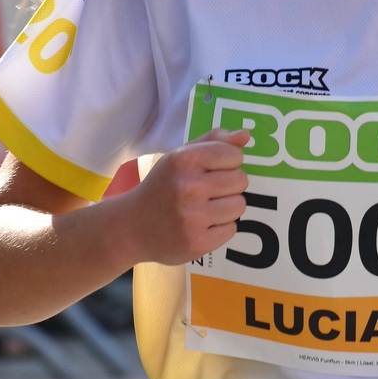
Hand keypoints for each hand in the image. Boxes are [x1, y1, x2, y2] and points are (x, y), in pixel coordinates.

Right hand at [124, 130, 248, 264]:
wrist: (132, 226)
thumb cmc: (162, 187)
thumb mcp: (179, 156)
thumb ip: (213, 141)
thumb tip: (245, 135)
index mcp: (184, 159)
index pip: (234, 154)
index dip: (228, 162)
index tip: (212, 170)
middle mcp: (188, 187)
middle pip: (241, 180)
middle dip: (229, 185)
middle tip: (208, 191)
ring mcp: (192, 217)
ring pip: (239, 205)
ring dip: (227, 207)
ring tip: (205, 209)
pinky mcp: (197, 243)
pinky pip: (231, 229)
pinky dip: (220, 228)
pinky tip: (201, 225)